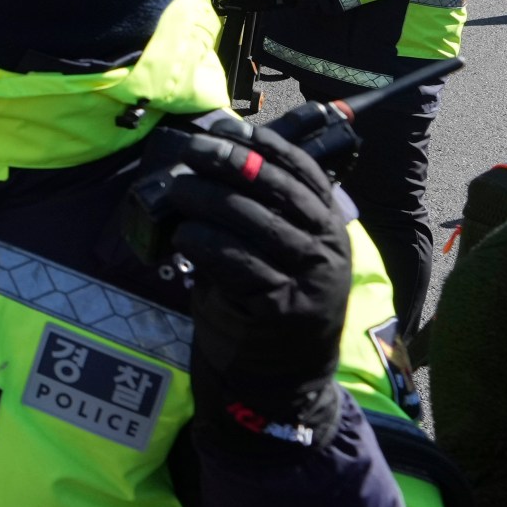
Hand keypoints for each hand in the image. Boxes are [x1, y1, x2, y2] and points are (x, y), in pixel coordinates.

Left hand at [158, 122, 356, 450]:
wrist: (282, 378)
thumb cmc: (268, 302)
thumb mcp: (279, 251)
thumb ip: (260, 210)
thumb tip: (213, 155)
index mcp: (329, 226)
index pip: (304, 172)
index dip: (266, 145)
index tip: (229, 128)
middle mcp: (326, 248)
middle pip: (276, 189)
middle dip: (230, 163)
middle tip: (193, 151)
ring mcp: (307, 278)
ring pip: (253, 221)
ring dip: (206, 200)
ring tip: (176, 191)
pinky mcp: (280, 306)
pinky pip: (234, 261)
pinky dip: (202, 242)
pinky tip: (182, 236)